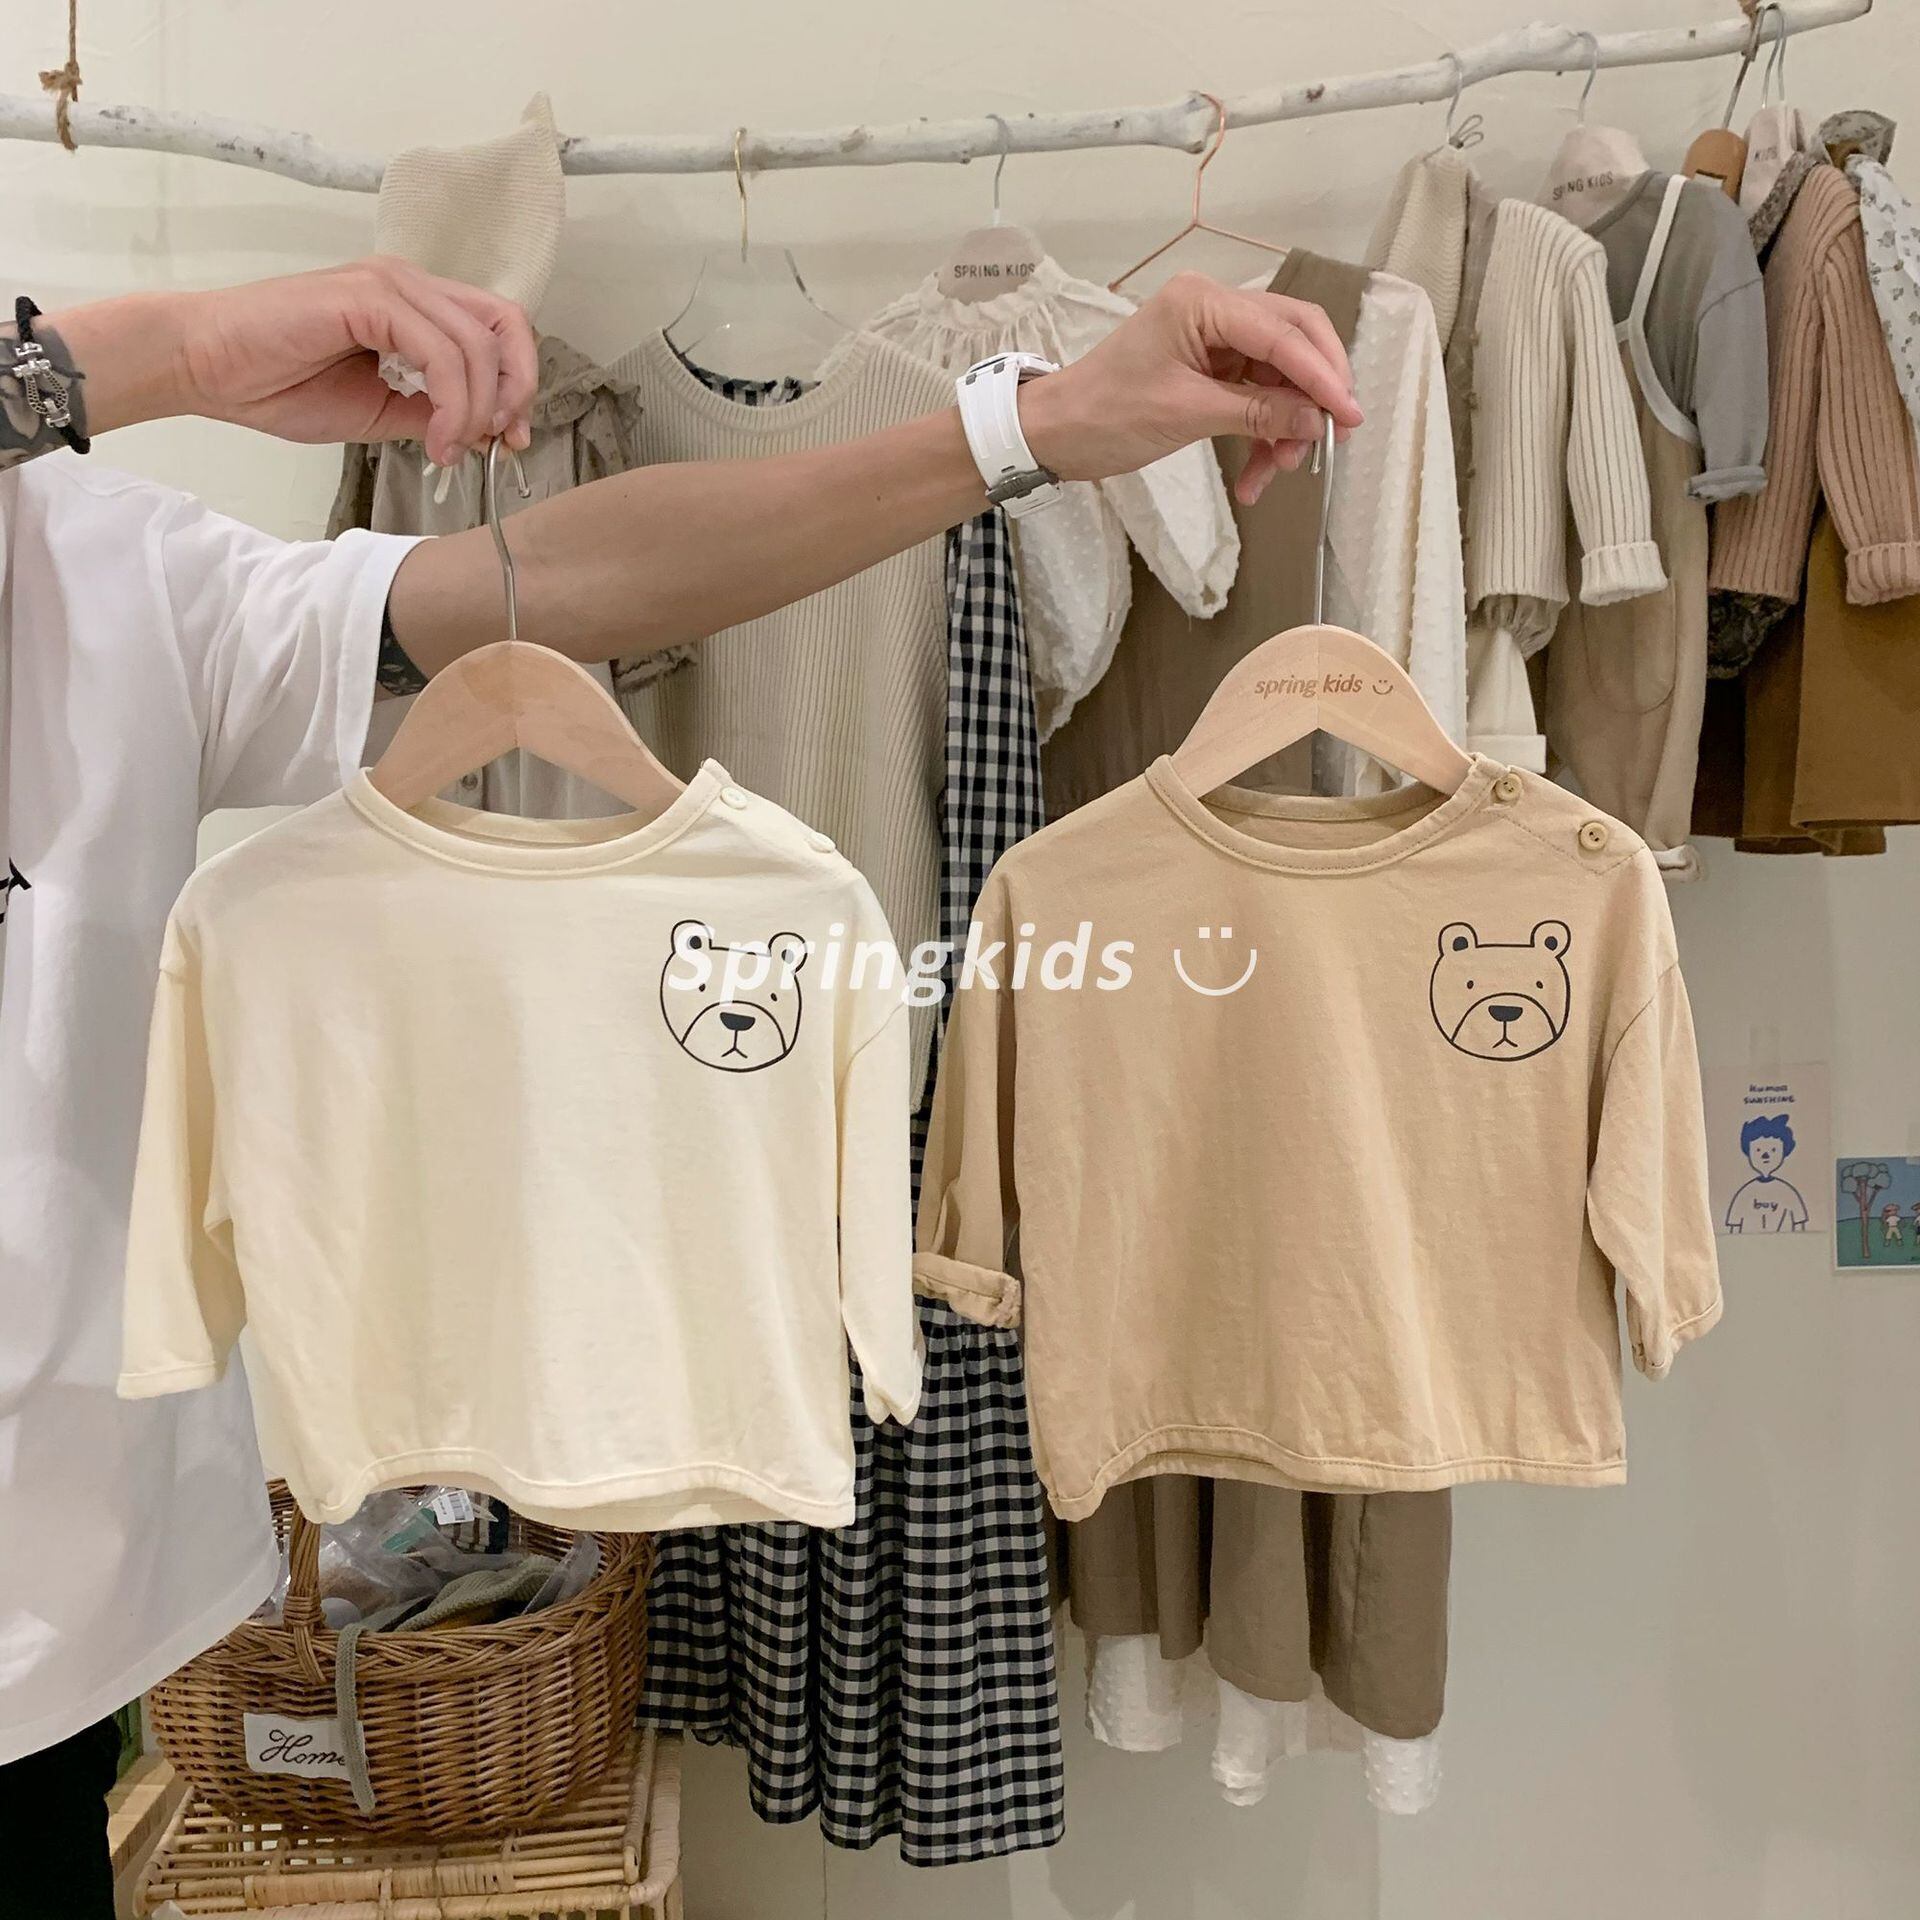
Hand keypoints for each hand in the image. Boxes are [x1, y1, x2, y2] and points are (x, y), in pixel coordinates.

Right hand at [51, 258, 538, 466]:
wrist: (206, 368)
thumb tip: (485, 431)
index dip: (519, 382)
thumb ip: (433, 412)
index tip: (510, 438)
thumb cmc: (278, 383)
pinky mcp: (368, 297)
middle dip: (515, 393)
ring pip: (476, 345)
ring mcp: (389, 284)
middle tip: (497, 443)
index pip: (498, 329)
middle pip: (505, 326)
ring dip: (478, 409)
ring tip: (450, 450)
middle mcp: (408, 283)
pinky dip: (452, 404)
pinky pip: (440, 352)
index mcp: (414, 304)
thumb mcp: (381, 411)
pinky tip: (436, 440)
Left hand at [1015, 271, 1362, 504]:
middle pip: (1293, 341)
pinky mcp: (1210, 368)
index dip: (1322, 376)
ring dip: (1285, 425)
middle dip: (1312, 394)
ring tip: (1279, 471)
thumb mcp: (1186, 415)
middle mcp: (1214, 308)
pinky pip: (1255, 396)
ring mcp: (1214, 338)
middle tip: (1329, 439)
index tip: (1349, 418)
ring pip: (1278, 376)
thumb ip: (1257, 413)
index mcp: (1203, 302)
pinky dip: (1262, 434)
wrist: (1056, 434)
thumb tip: (1317, 420)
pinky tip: (1255, 478)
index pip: (1283, 333)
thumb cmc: (1106, 415)